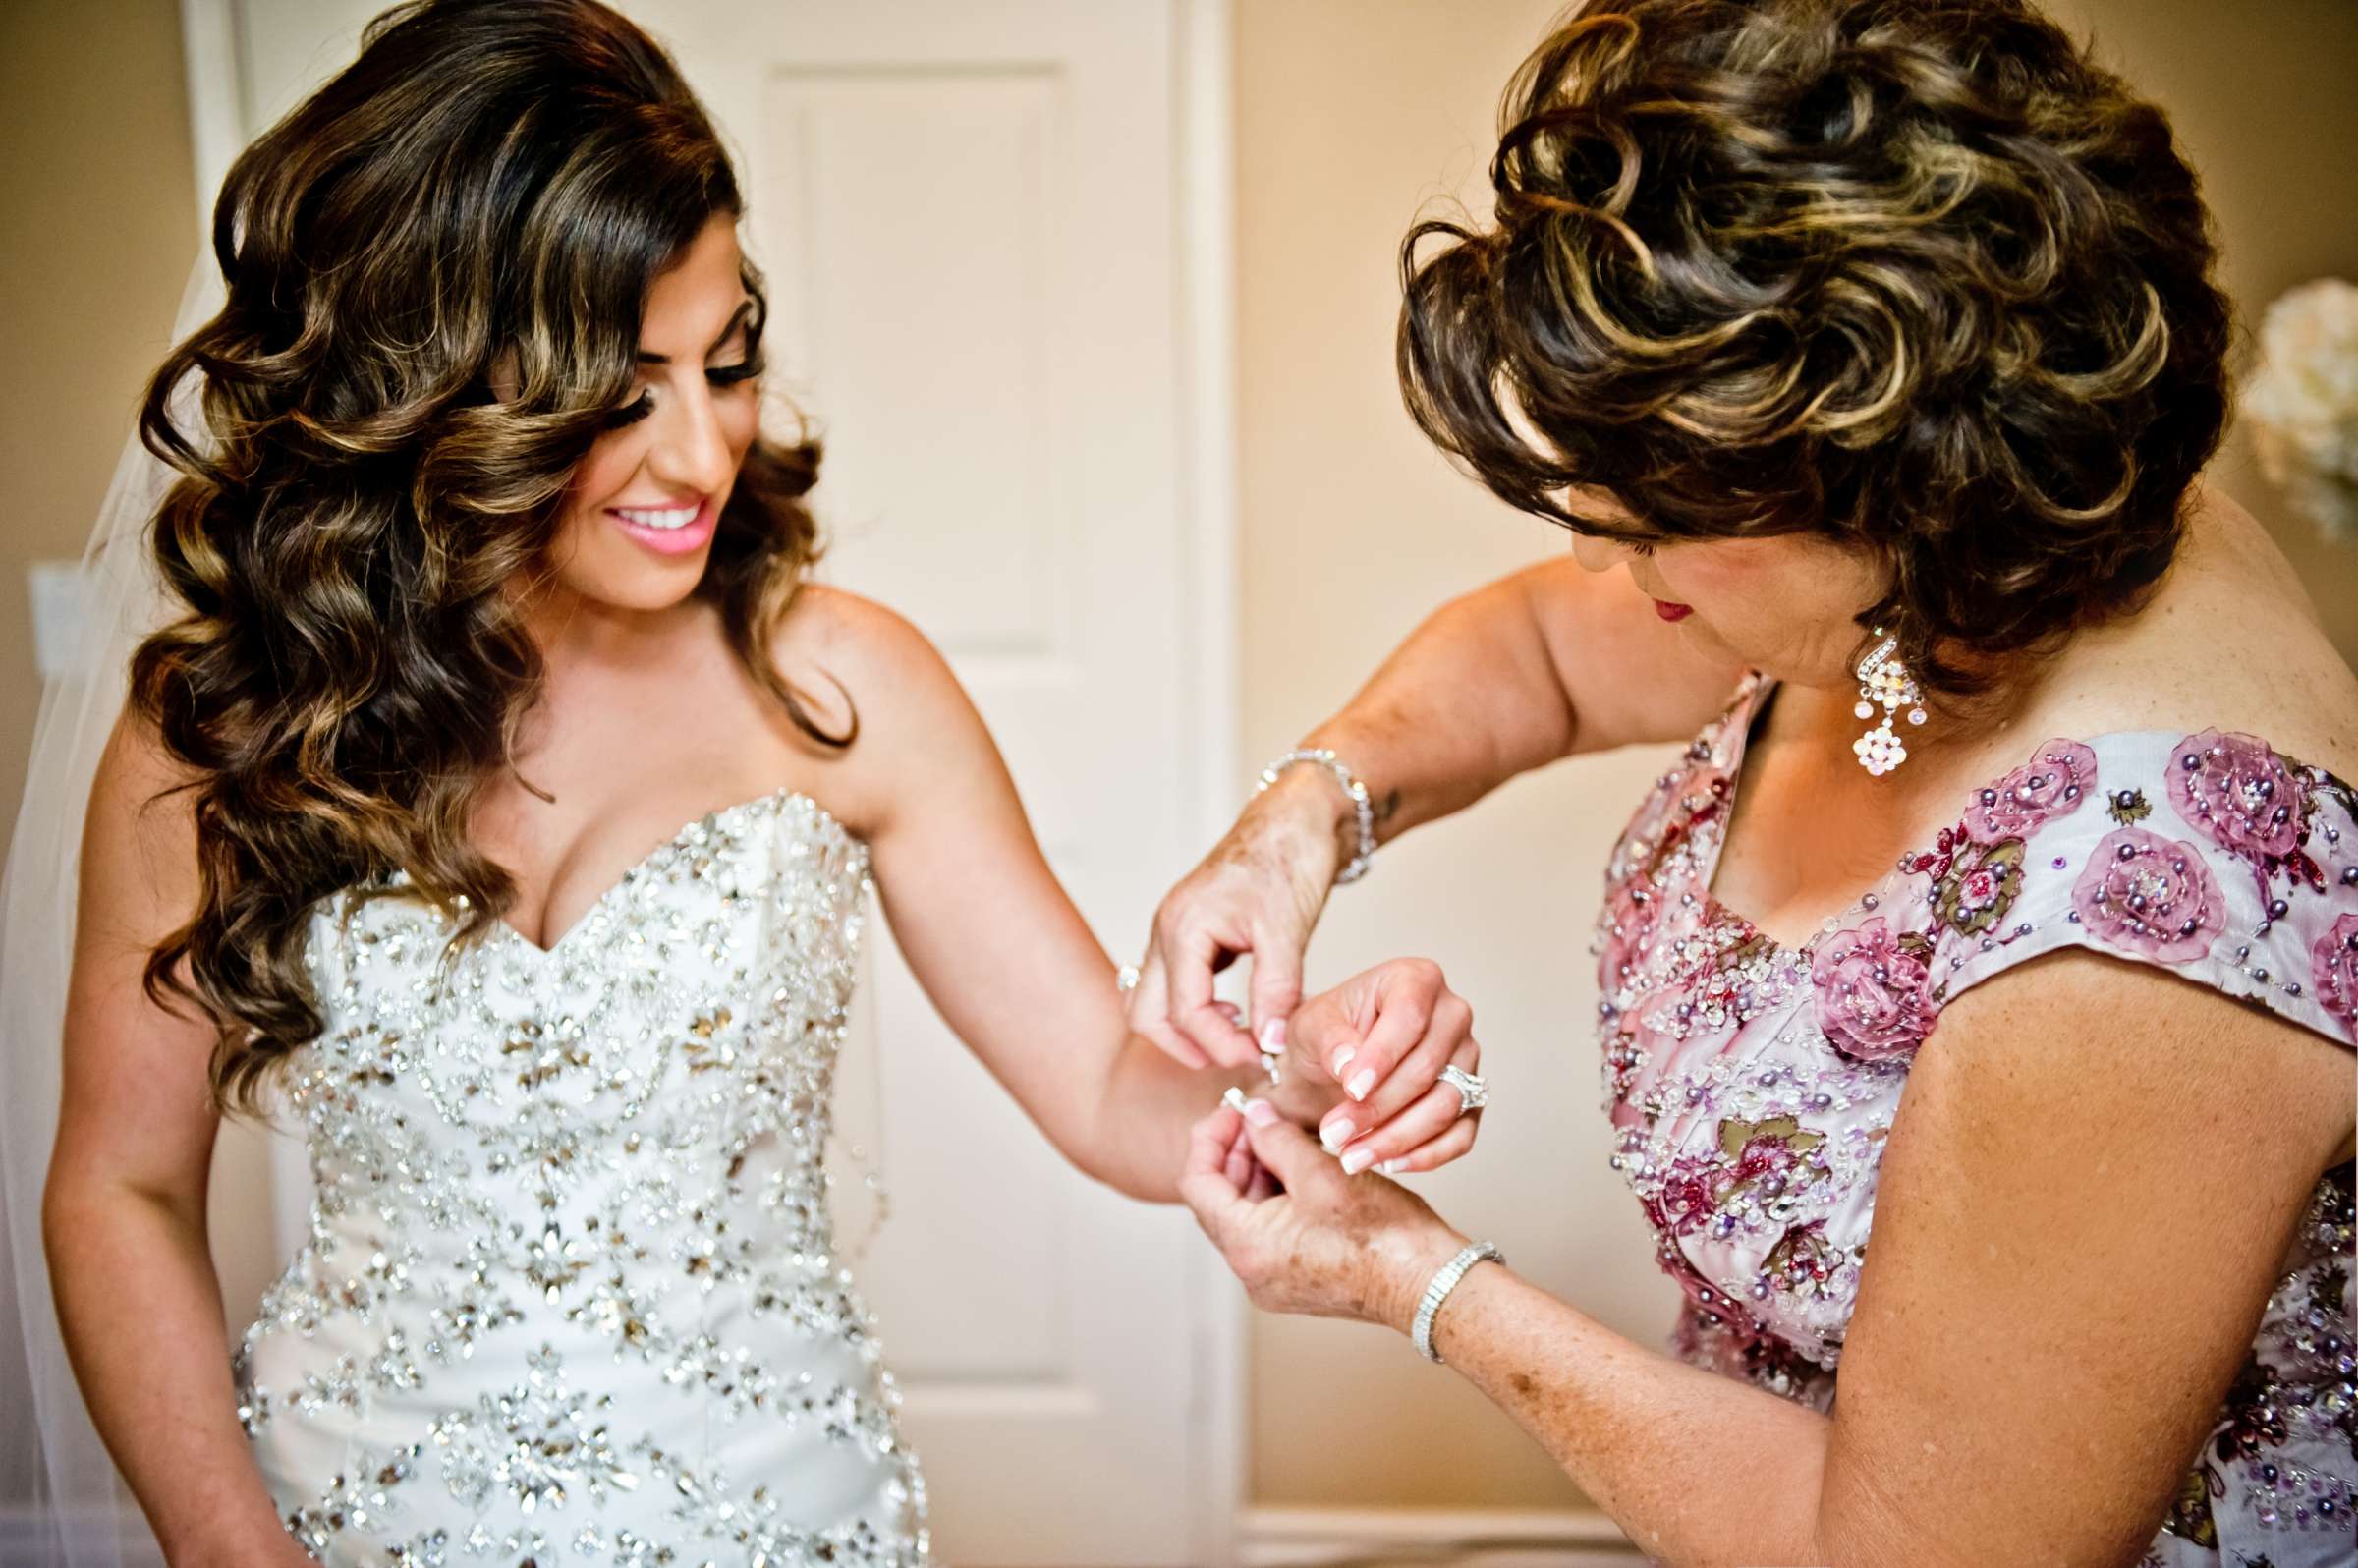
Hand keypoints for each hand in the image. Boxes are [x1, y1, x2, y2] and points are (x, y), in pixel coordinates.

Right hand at [1125, 769, 1348, 1068]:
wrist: (1296, 818)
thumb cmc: (1289, 857)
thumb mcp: (1288, 930)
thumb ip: (1276, 991)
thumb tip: (1271, 1043)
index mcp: (1184, 927)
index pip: (1184, 1011)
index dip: (1221, 1044)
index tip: (1261, 1055)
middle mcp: (1167, 930)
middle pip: (1146, 1014)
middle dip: (1188, 1046)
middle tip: (1239, 1055)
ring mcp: (1172, 930)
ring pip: (1152, 1000)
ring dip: (1185, 1030)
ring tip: (1236, 1035)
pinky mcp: (1188, 932)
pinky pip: (1172, 983)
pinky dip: (1194, 1007)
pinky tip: (1235, 1009)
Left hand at [1180, 1098, 1466, 1332]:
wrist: (1426, 1282)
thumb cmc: (1382, 1234)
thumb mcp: (1320, 1171)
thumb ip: (1275, 1138)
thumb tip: (1253, 1115)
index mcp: (1246, 1246)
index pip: (1197, 1183)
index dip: (1210, 1138)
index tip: (1234, 1111)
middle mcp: (1250, 1271)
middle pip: (1219, 1200)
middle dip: (1236, 1153)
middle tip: (1261, 1119)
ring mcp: (1272, 1280)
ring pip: (1245, 1214)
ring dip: (1259, 1173)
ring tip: (1288, 1138)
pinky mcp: (1295, 1280)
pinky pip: (1268, 1232)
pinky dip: (1276, 1197)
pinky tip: (1304, 1169)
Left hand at [1284, 957, 1483, 1175]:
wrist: (1337, 1063)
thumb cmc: (1327, 1034)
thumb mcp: (1312, 1026)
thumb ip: (1331, 1039)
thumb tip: (1349, 1066)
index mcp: (1418, 979)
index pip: (1410, 1017)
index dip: (1382, 1057)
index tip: (1351, 1089)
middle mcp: (1453, 1015)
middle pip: (1427, 1069)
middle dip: (1377, 1108)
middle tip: (1334, 1134)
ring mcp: (1467, 1059)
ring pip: (1446, 1106)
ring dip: (1395, 1139)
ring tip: (1350, 1156)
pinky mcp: (1471, 1100)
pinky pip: (1460, 1136)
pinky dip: (1424, 1156)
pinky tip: (1386, 1164)